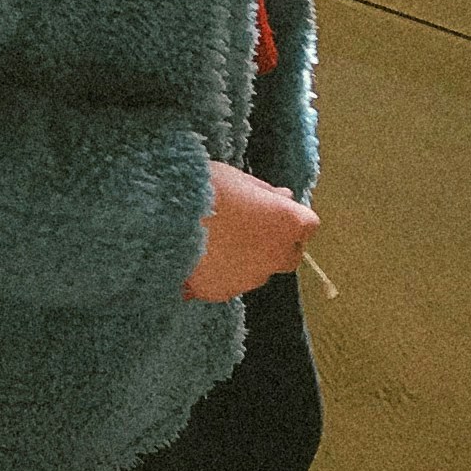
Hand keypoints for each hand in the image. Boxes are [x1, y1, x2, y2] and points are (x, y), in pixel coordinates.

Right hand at [185, 157, 314, 301]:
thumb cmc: (205, 188)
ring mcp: (251, 279)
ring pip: (258, 270)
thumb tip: (284, 197)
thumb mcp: (238, 178)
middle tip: (245, 226)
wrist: (163, 219)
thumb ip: (265, 192)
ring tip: (214, 240)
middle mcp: (277, 255)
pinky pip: (229, 282)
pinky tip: (198, 256)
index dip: (289, 216)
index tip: (269, 208)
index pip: (308, 224)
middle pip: (289, 254)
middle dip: (275, 244)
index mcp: (288, 223)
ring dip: (246, 258)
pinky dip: (220, 272)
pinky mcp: (224, 293)